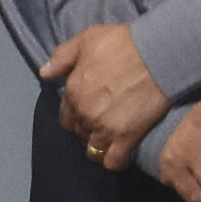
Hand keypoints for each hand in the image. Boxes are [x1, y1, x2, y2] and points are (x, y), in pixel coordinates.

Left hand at [45, 22, 169, 169]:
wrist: (157, 55)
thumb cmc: (123, 43)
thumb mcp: (87, 39)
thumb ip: (62, 57)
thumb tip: (43, 73)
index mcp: (73, 92)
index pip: (66, 117)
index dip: (76, 116)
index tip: (87, 112)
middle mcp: (84, 114)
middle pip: (79, 134)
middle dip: (87, 131)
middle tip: (102, 125)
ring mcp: (104, 129)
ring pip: (93, 150)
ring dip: (99, 147)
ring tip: (111, 141)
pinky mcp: (126, 139)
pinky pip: (113, 162)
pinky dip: (116, 161)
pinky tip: (123, 154)